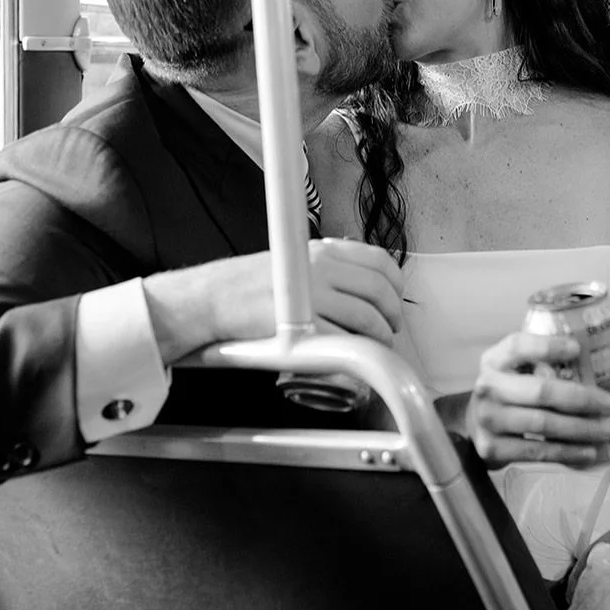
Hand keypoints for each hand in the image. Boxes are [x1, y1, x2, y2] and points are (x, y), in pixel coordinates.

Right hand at [145, 240, 402, 364]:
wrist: (212, 299)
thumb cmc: (248, 284)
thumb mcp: (293, 261)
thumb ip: (327, 269)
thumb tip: (361, 285)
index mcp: (323, 251)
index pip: (380, 261)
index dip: (397, 284)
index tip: (395, 300)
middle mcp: (322, 268)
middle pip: (379, 291)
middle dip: (393, 315)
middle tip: (391, 330)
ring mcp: (312, 296)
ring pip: (367, 317)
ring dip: (380, 337)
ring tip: (376, 346)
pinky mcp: (301, 325)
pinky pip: (343, 340)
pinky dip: (356, 352)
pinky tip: (355, 359)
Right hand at [467, 332, 609, 467]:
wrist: (474, 425)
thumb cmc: (507, 392)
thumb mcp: (513, 369)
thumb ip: (540, 362)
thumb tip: (593, 364)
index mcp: (494, 360)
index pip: (518, 346)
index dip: (548, 346)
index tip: (578, 349)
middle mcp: (487, 387)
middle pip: (541, 390)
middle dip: (583, 399)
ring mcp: (488, 419)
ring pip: (544, 424)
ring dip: (582, 429)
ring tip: (609, 430)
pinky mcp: (492, 448)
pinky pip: (537, 451)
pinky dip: (567, 452)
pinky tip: (589, 452)